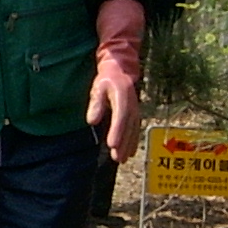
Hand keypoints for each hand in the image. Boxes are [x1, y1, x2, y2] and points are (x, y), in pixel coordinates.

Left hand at [88, 0, 144, 163]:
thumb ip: (95, 104)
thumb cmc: (106, 78)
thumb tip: (92, 121)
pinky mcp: (135, 113)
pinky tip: (129, 151)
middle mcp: (132, 104)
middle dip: (123, 143)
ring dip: (129, 145)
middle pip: (129, 126)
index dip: (117, 131)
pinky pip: (135, 129)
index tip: (112, 144)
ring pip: (134, 129)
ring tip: (122, 159)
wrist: (120, 69)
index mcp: (122, 95)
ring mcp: (136, 109)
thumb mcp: (97, 87)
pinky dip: (132, 140)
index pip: (121, 116)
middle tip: (117, 157)